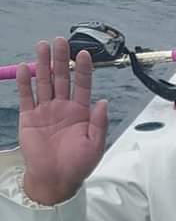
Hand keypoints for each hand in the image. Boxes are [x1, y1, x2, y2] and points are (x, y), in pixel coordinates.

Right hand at [16, 38, 107, 205]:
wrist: (56, 179)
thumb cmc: (78, 165)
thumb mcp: (95, 145)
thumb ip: (99, 123)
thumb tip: (103, 101)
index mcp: (81, 113)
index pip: (83, 86)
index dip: (83, 70)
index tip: (84, 54)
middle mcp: (63, 107)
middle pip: (62, 78)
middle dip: (61, 60)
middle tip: (60, 41)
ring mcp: (45, 110)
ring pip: (44, 82)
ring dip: (43, 64)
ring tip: (43, 46)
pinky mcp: (29, 116)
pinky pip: (27, 96)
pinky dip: (25, 82)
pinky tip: (25, 68)